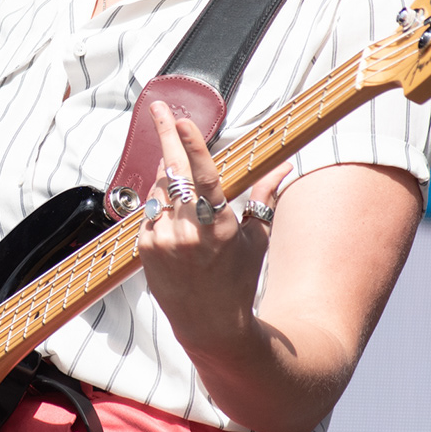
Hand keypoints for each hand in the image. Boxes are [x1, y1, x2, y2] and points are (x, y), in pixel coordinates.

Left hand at [134, 100, 288, 354]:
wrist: (210, 324)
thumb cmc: (238, 279)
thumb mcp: (255, 237)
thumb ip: (265, 196)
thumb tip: (286, 166)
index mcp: (218, 225)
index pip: (202, 176)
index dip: (190, 144)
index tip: (181, 120)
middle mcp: (187, 231)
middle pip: (172, 171)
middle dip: (165, 134)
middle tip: (159, 107)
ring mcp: (162, 240)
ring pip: (159, 189)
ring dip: (167, 175)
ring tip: (180, 180)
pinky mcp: (145, 248)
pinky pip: (149, 211)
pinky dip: (160, 204)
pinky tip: (173, 215)